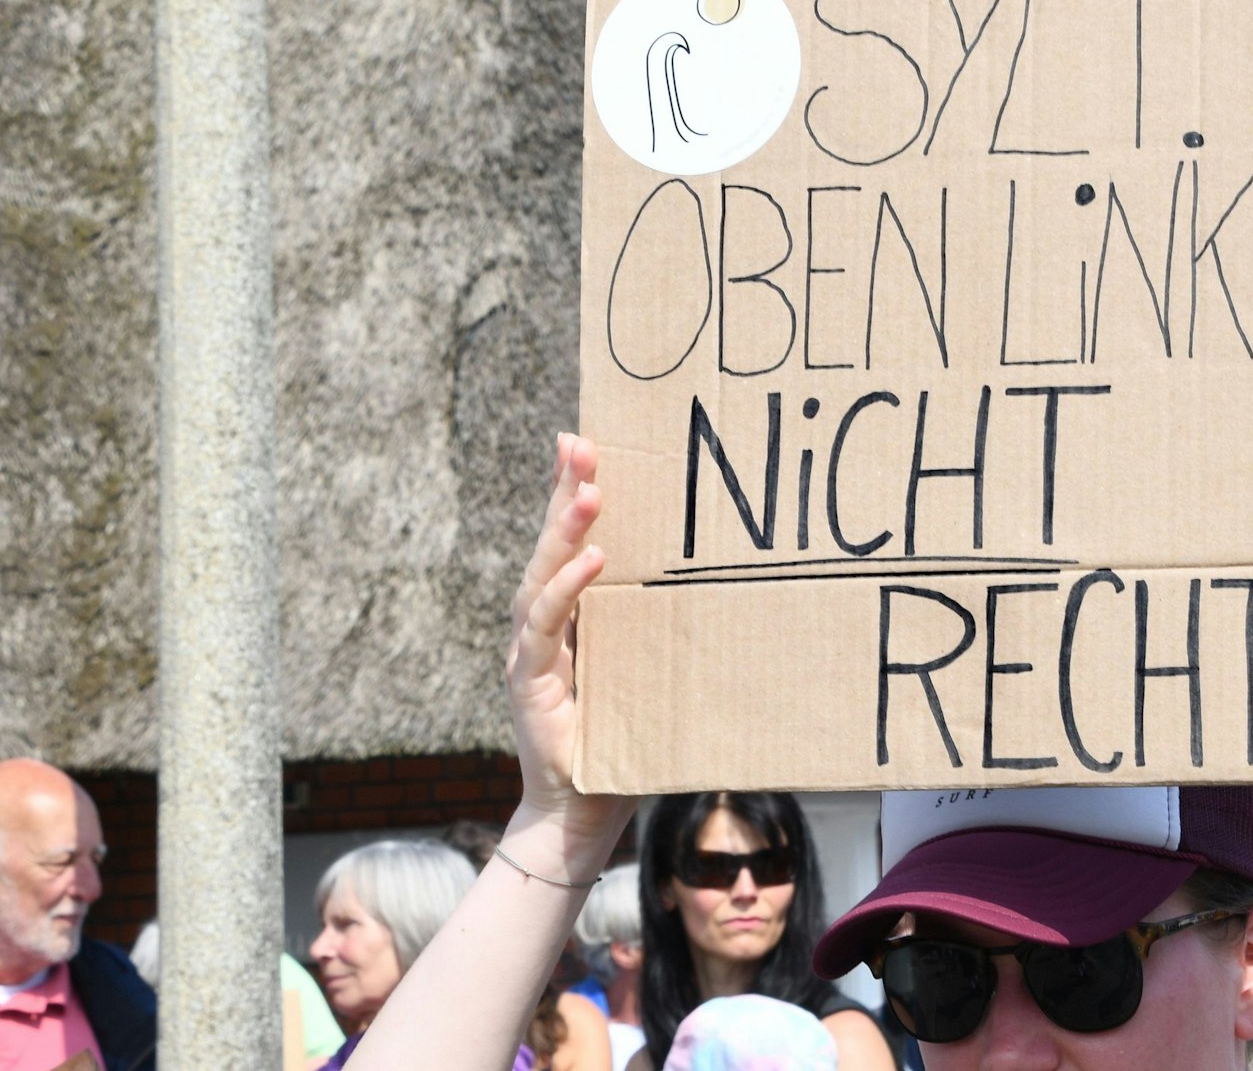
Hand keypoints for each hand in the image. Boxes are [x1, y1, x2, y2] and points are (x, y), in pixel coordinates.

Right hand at [504, 433, 626, 835]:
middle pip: (547, 546)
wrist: (585, 811)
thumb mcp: (650, 672)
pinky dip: (565, 589)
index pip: (567, 543)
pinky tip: (594, 559)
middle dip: (561, 490)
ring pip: (539, 575)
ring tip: (588, 488)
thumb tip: (724, 589)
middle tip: (581, 442)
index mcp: (571, 618)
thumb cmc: (624, 741)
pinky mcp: (528, 682)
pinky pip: (545, 626)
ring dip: (562, 530)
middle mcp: (541, 627)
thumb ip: (664, 631)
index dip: (569, 492)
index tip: (584, 440)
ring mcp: (529, 652)